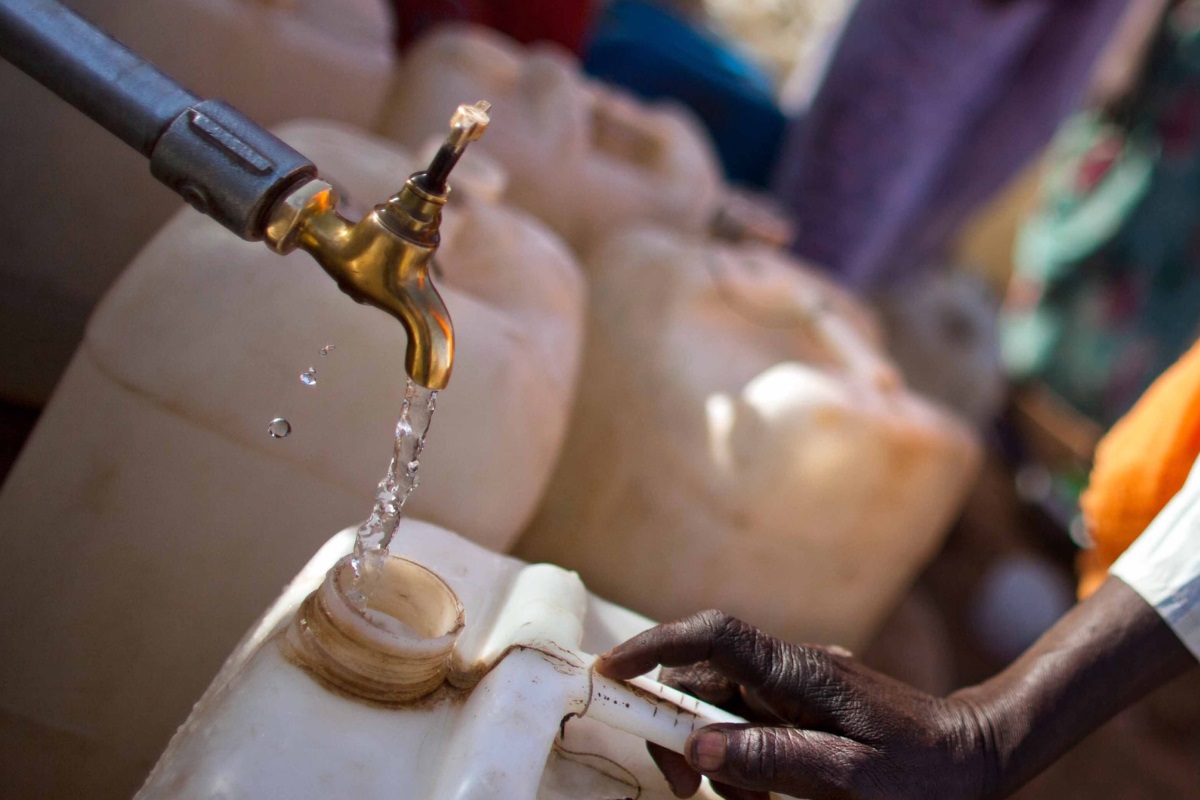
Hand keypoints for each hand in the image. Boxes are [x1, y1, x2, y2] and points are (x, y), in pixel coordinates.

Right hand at [595, 610, 993, 799]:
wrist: (974, 753)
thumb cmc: (921, 772)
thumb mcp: (848, 777)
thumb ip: (772, 758)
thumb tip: (698, 744)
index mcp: (796, 673)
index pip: (711, 636)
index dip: (654, 646)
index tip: (611, 672)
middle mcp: (789, 666)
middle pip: (702, 676)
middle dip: (679, 728)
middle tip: (690, 790)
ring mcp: (795, 681)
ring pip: (720, 703)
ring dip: (713, 751)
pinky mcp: (802, 699)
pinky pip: (748, 717)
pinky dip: (738, 752)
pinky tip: (764, 790)